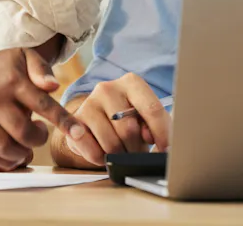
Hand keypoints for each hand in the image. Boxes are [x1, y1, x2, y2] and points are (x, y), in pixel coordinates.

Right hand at [0, 45, 86, 170]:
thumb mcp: (21, 56)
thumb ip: (41, 69)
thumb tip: (54, 86)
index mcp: (13, 81)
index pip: (43, 104)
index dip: (64, 121)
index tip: (80, 133)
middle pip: (24, 133)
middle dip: (38, 139)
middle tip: (39, 132)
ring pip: (5, 148)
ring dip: (21, 153)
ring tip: (25, 144)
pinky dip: (3, 161)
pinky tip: (10, 152)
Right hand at [51, 72, 171, 168]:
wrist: (94, 123)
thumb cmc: (127, 120)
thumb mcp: (144, 119)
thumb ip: (153, 126)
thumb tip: (154, 140)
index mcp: (132, 82)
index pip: (152, 109)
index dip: (163, 134)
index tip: (168, 152)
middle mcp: (108, 88)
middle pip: (129, 130)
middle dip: (136, 148)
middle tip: (136, 151)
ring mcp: (89, 103)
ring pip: (112, 144)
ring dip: (120, 156)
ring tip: (121, 151)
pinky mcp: (74, 122)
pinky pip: (94, 153)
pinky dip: (102, 160)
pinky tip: (103, 151)